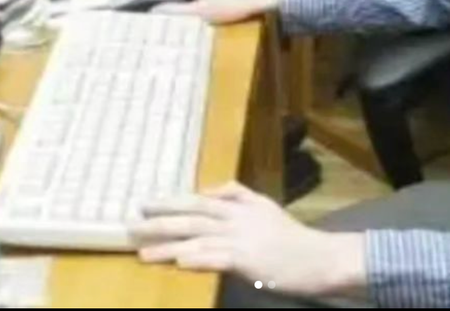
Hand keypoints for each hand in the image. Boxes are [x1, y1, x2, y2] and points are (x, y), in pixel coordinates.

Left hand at [130, 181, 366, 299]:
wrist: (319, 257)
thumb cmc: (290, 237)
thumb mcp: (264, 205)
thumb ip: (237, 194)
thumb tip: (209, 189)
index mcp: (239, 205)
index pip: (197, 200)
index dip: (170, 201)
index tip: (145, 203)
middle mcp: (236, 218)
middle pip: (191, 217)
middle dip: (159, 221)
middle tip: (131, 224)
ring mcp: (241, 239)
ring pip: (197, 238)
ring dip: (167, 245)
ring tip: (141, 251)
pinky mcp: (248, 260)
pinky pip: (217, 258)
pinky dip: (197, 258)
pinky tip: (179, 260)